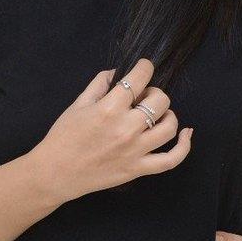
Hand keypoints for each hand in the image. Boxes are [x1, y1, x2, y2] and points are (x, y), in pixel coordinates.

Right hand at [34, 57, 192, 201]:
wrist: (55, 173)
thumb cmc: (63, 137)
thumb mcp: (78, 104)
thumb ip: (99, 84)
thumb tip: (118, 71)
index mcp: (109, 108)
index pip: (139, 79)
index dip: (145, 67)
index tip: (144, 67)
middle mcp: (126, 128)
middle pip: (159, 100)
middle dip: (154, 93)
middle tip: (143, 97)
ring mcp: (135, 150)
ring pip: (169, 126)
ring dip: (167, 114)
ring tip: (157, 114)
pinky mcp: (138, 169)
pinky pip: (171, 159)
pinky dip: (184, 146)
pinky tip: (186, 134)